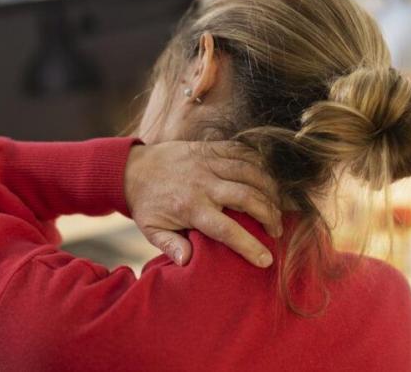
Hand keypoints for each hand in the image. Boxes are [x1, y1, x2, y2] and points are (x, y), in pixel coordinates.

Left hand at [124, 141, 281, 267]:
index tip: (266, 259)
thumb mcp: (151, 229)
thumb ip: (169, 245)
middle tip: (277, 231)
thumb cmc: (146, 203)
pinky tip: (266, 180)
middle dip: (269, 215)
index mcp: (189, 207)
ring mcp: (208, 162)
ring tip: (277, 207)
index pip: (226, 229)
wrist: (133, 167)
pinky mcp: (210, 147)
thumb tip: (187, 262)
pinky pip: (242, 152)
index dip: (249, 245)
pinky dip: (260, 164)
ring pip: (250, 173)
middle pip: (247, 197)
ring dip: (269, 190)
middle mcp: (202, 183)